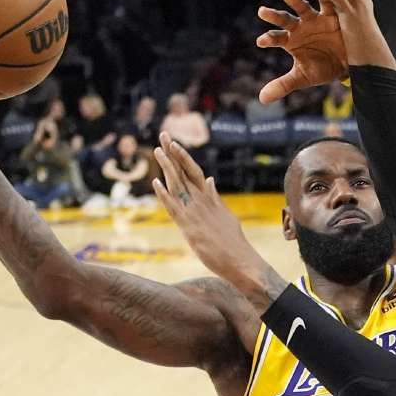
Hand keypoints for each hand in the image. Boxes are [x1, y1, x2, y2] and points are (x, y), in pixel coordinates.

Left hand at [151, 130, 268, 290]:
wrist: (240, 260)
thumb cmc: (233, 242)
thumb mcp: (226, 214)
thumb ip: (216, 198)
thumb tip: (210, 180)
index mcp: (210, 197)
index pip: (194, 171)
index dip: (182, 156)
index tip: (173, 143)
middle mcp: (202, 201)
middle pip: (184, 172)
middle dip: (173, 153)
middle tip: (163, 135)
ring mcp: (195, 212)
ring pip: (178, 184)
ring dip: (167, 166)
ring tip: (158, 150)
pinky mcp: (189, 227)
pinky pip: (173, 208)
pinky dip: (163, 195)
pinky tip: (155, 182)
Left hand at [256, 0, 346, 103]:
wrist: (347, 66)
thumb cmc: (322, 69)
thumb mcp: (303, 78)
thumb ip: (283, 85)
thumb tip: (262, 99)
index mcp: (291, 41)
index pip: (276, 39)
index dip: (269, 39)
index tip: (261, 42)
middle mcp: (300, 27)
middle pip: (284, 20)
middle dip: (274, 16)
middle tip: (262, 12)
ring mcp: (315, 20)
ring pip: (302, 8)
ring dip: (293, 0)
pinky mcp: (331, 16)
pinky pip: (326, 3)